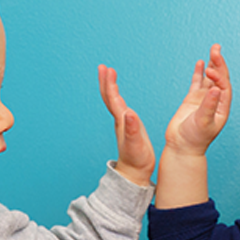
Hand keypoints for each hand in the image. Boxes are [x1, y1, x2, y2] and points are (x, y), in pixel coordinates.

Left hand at [99, 64, 155, 184]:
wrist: (134, 172)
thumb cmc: (136, 160)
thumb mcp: (136, 145)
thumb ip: (132, 130)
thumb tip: (129, 113)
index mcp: (121, 121)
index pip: (113, 99)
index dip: (110, 84)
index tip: (108, 69)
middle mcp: (120, 120)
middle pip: (109, 97)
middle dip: (106, 81)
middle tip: (103, 67)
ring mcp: (123, 123)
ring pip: (114, 101)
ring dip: (110, 87)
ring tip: (110, 74)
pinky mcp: (128, 126)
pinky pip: (120, 107)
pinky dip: (118, 96)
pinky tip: (119, 95)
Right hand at [163, 44, 231, 157]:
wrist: (181, 147)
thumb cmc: (195, 139)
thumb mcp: (203, 122)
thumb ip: (209, 105)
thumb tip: (216, 89)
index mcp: (222, 107)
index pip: (224, 86)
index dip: (219, 76)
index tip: (210, 70)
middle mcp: (215, 101)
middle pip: (219, 78)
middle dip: (219, 63)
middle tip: (216, 48)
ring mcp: (203, 99)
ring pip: (209, 78)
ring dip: (212, 64)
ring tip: (214, 49)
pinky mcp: (192, 100)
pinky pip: (197, 83)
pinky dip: (199, 73)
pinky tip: (201, 63)